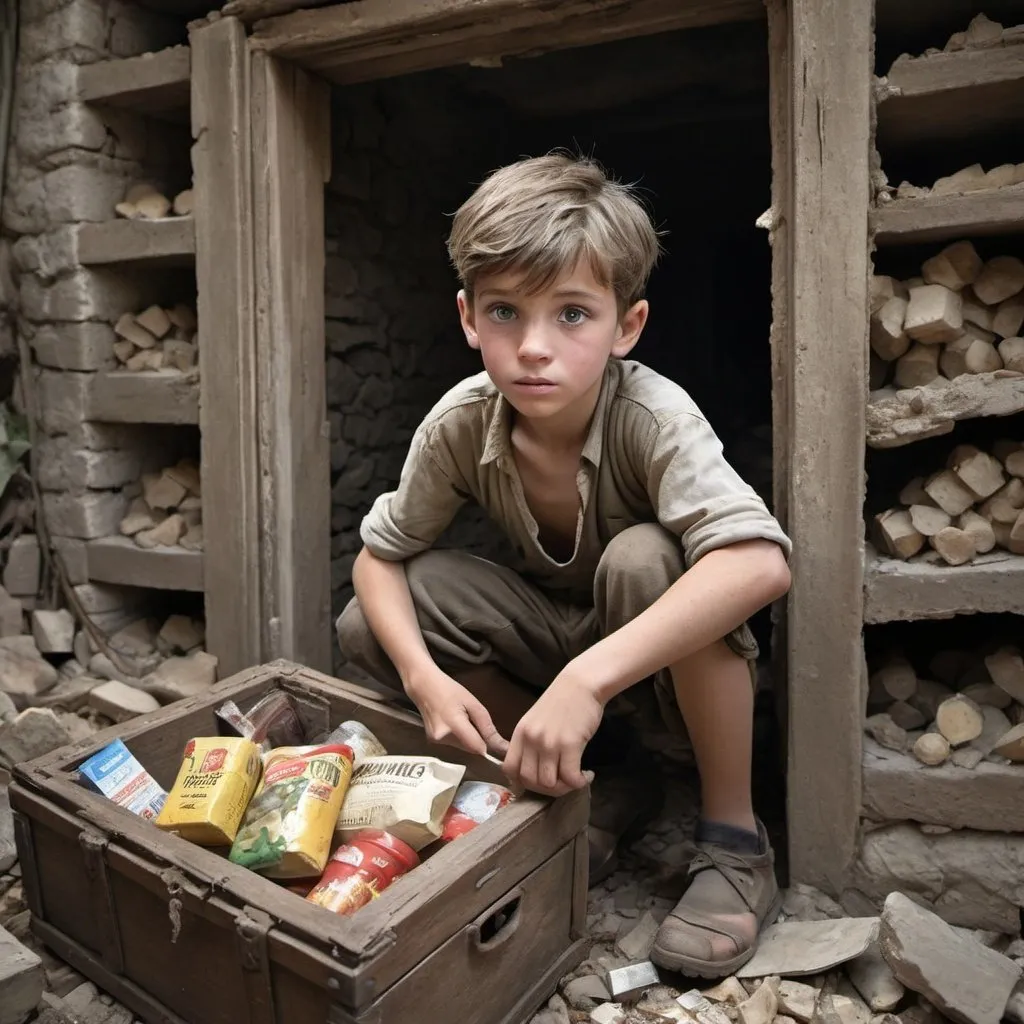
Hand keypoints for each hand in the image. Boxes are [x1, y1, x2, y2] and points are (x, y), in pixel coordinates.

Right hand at [405, 667, 508, 757]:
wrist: (423, 686)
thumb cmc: (449, 690)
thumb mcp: (473, 703)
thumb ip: (487, 727)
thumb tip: (501, 747)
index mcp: (453, 726)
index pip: (477, 748)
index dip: (490, 746)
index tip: (499, 743)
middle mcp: (442, 738)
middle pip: (470, 748)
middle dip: (478, 739)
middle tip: (474, 720)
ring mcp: (435, 741)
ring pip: (463, 747)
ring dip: (468, 738)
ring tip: (462, 718)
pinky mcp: (432, 742)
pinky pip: (454, 743)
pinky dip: (459, 736)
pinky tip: (453, 722)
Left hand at [503, 665, 603, 796]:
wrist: (581, 684)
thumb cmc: (562, 702)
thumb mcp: (536, 721)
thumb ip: (530, 742)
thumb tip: (532, 770)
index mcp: (520, 733)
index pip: (509, 769)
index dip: (522, 781)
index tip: (540, 780)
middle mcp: (531, 739)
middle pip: (529, 781)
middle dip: (547, 789)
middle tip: (562, 782)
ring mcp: (549, 742)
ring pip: (550, 783)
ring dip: (565, 787)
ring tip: (576, 778)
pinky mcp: (570, 744)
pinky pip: (571, 777)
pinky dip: (580, 782)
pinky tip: (587, 775)